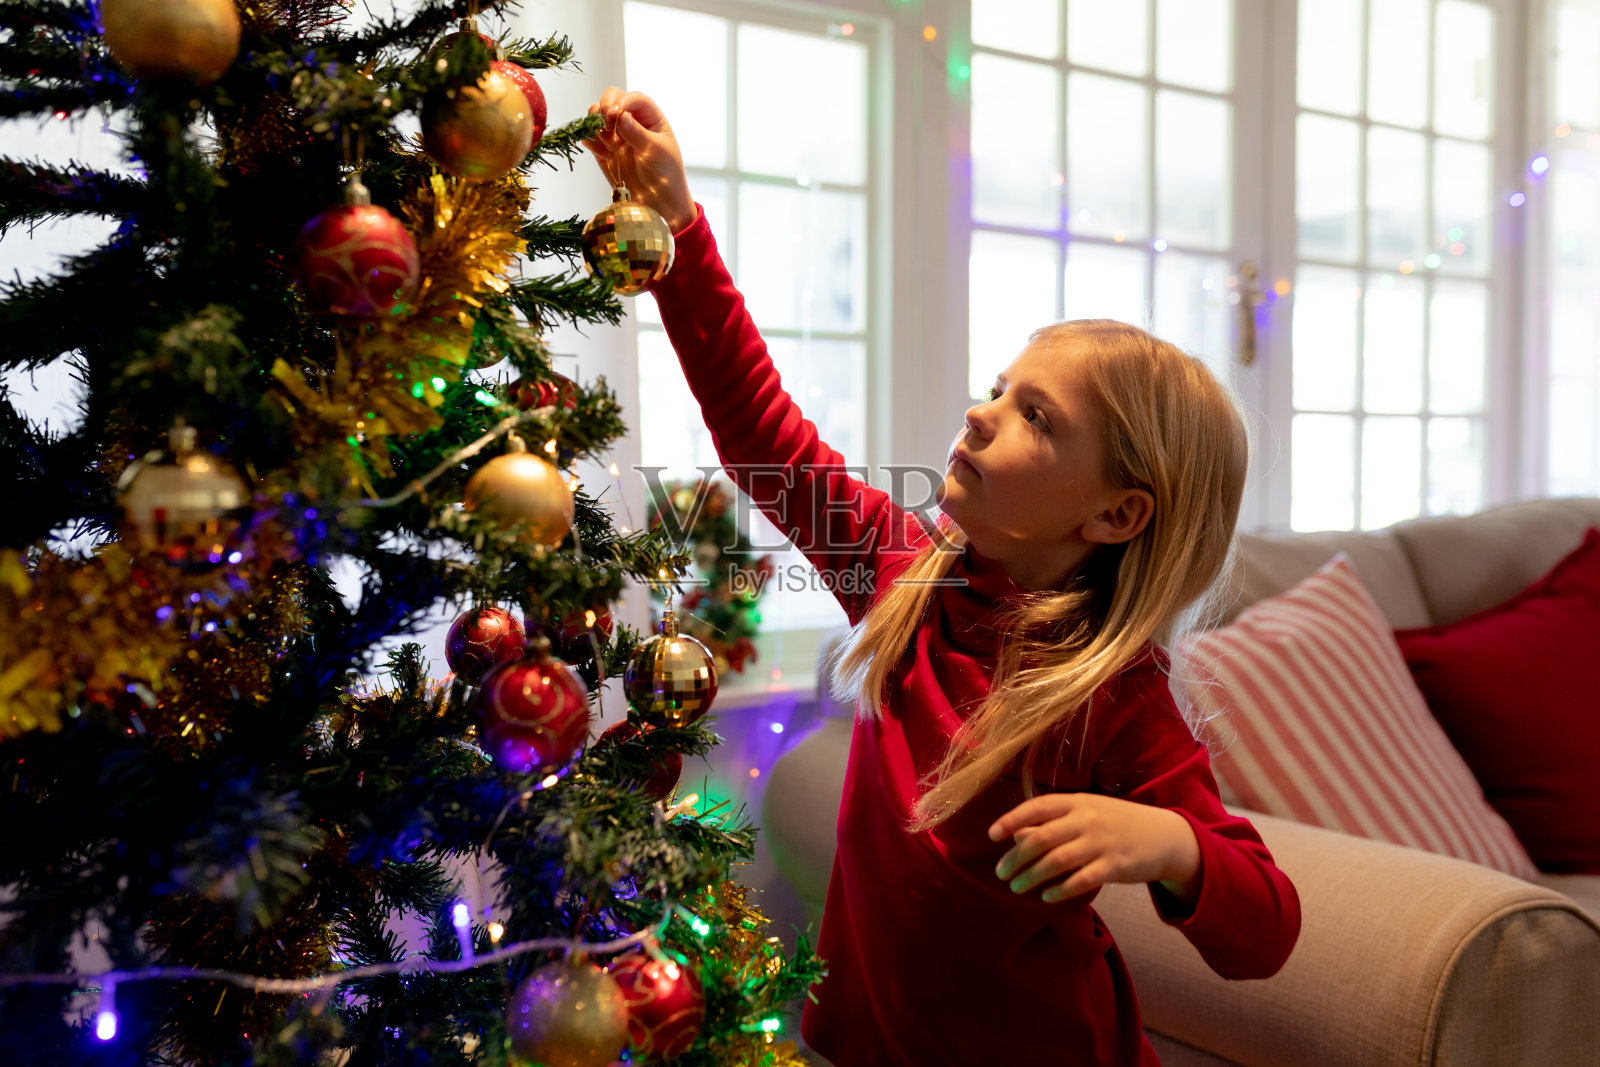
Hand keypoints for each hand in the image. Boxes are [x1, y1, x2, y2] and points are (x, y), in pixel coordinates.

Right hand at [582, 88, 696, 233]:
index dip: (623, 101)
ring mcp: (617, 137)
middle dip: (605, 107)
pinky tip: (599, 151)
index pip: (635, 99)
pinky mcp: (604, 152)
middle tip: (605, 122)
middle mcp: (632, 123)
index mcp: (651, 119)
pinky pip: (591, 139)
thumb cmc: (666, 175)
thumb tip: (619, 115)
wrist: (659, 204)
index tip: (615, 112)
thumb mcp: (656, 151)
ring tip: (605, 140)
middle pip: (612, 100)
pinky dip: (590, 140)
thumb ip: (636, 132)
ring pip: (597, 117)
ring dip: (595, 123)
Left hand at [988, 793, 1200, 904]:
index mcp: (1077, 802)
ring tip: (1017, 887)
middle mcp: (1087, 819)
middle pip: (1041, 838)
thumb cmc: (1117, 824)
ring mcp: (1102, 842)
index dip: (1011, 820)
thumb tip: (1016, 835)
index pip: (1037, 807)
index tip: (992, 835)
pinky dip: (1060, 890)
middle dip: (1016, 857)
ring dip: (1032, 876)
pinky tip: (1046, 897)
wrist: (1166, 836)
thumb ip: (1053, 822)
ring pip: (1057, 861)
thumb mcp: (1087, 813)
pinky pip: (1081, 880)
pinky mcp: (1116, 866)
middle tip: (1001, 873)